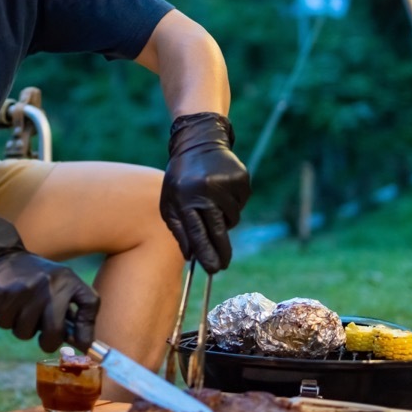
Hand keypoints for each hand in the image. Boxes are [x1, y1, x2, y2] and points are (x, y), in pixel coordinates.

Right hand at [0, 215, 99, 351]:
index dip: (87, 330)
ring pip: (25, 332)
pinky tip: (8, 304)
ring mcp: (27, 289)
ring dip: (22, 328)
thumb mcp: (59, 286)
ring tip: (22, 310)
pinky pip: (6, 324)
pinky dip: (5, 320)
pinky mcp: (5, 294)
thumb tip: (84, 346)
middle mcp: (50, 284)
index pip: (90, 302)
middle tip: (44, 339)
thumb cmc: (35, 280)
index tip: (81, 345)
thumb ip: (72, 312)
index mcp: (68, 280)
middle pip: (55, 332)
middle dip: (48, 343)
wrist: (1, 257)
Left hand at [160, 112, 250, 273]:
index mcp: (185, 197)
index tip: (213, 270)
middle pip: (218, 230)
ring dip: (224, 220)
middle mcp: (206, 190)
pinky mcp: (241, 178)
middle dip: (221, 251)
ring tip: (212, 204)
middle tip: (222, 265)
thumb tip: (191, 257)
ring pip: (232, 219)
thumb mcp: (170, 201)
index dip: (206, 253)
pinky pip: (241, 204)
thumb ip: (179, 229)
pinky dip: (233, 205)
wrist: (199, 142)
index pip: (197, 232)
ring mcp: (225, 183)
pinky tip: (222, 191)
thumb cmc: (180, 177)